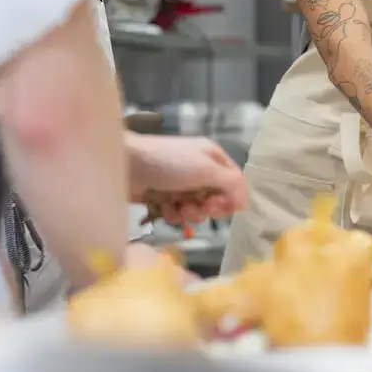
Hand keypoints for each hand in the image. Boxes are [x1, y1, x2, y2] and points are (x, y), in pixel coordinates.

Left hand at [126, 133, 246, 224]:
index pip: (234, 182)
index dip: (231, 198)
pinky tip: (163, 208)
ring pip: (197, 209)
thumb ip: (232, 184)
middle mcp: (198, 170)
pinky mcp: (163, 197)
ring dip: (189, 212)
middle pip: (216, 198)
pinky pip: (177, 213)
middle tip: (199, 206)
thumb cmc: (169, 162)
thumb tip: (245, 203)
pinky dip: (172, 213)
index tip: (221, 208)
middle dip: (208, 207)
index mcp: (212, 157)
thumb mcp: (206, 168)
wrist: (126, 163)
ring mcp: (180, 185)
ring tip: (177, 206)